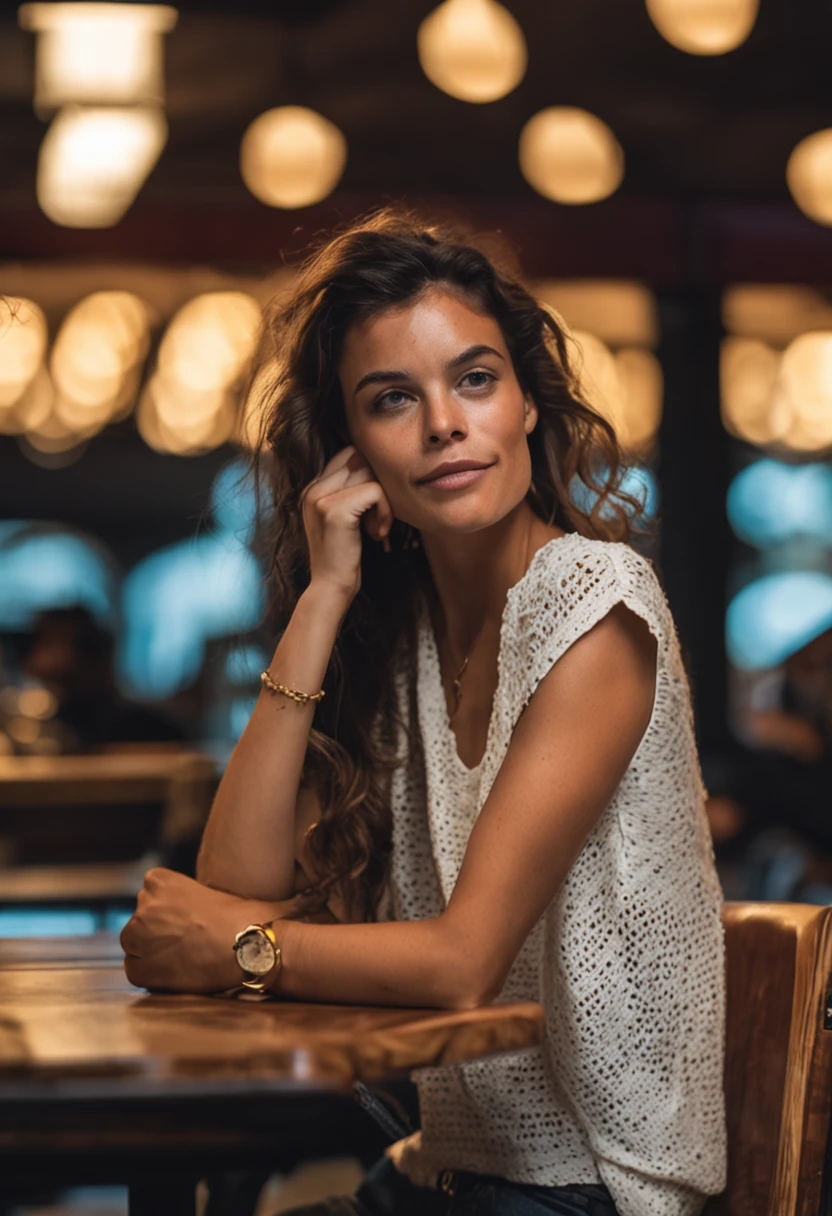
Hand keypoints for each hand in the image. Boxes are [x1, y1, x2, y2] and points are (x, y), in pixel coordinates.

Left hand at [120, 867, 286, 993]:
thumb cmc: (253, 918)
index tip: (191, 916)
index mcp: (160, 881)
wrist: (251, 950)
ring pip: (136, 946)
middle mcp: (143, 906)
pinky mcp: (140, 968)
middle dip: (159, 930)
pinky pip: (136, 971)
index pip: (152, 891)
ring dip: (154, 952)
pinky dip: (152, 975)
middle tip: (190, 941)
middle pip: (142, 920)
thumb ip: (256, 886)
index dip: (170, 906)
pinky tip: (179, 973)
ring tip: (186, 958)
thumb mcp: (241, 893)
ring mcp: (138, 938)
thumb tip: (317, 892)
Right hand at [301, 446, 393, 602]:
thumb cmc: (343, 556)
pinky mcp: (335, 510)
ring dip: (384, 499)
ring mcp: (321, 498)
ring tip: (377, 526)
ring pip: (369, 472)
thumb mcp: (342, 519)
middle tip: (378, 515)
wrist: (330, 587)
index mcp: (312, 488)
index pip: (348, 454)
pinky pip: (375, 491)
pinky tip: (378, 533)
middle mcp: (313, 488)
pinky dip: (385, 510)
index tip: (371, 506)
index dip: (369, 473)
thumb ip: (349, 493)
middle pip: (360, 458)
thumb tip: (376, 468)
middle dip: (378, 482)